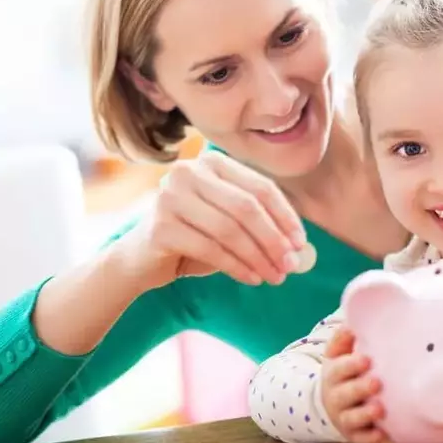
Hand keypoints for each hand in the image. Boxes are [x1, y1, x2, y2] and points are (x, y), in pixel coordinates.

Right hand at [114, 150, 306, 289]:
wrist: (141, 259)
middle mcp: (189, 172)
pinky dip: (237, 267)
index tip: (300, 243)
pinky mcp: (160, 226)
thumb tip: (299, 245)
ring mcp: (170, 196)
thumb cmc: (195, 238)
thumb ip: (260, 225)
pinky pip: (211, 249)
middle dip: (274, 239)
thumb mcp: (230, 223)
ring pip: (230, 230)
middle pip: (247, 208)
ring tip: (275, 277)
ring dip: (258, 257)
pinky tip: (252, 279)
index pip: (260, 187)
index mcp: (213, 163)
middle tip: (290, 265)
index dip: (285, 216)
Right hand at [321, 327, 385, 442]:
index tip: (366, 359)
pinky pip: (361, 439)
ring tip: (380, 409)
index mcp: (333, 373)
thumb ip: (344, 338)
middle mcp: (336, 396)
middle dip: (360, 389)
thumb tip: (352, 321)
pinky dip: (370, 438)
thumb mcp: (337, 353)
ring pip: (352, 418)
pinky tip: (382, 435)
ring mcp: (344, 417)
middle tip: (376, 382)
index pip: (339, 369)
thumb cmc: (342, 372)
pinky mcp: (353, 434)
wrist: (330, 403)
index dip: (351, 365)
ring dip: (365, 414)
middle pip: (345, 394)